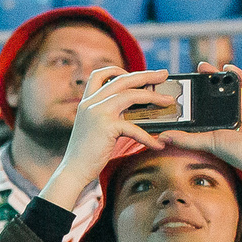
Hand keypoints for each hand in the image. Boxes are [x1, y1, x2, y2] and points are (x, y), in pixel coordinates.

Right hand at [40, 64, 172, 207]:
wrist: (73, 171)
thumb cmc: (85, 154)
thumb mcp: (93, 128)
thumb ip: (107, 116)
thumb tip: (135, 112)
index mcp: (86, 102)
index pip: (99, 75)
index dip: (116, 70)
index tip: (132, 73)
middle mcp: (91, 103)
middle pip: (122, 79)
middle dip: (146, 75)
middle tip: (164, 74)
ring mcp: (98, 112)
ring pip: (131, 95)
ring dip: (153, 97)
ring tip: (169, 101)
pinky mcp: (106, 127)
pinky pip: (134, 127)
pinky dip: (148, 137)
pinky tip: (158, 144)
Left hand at [181, 56, 241, 190]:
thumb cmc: (240, 154)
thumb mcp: (209, 142)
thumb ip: (186, 139)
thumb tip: (162, 137)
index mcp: (233, 125)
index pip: (218, 104)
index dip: (207, 92)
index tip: (195, 80)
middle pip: (232, 93)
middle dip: (218, 79)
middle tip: (203, 67)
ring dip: (239, 75)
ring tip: (226, 65)